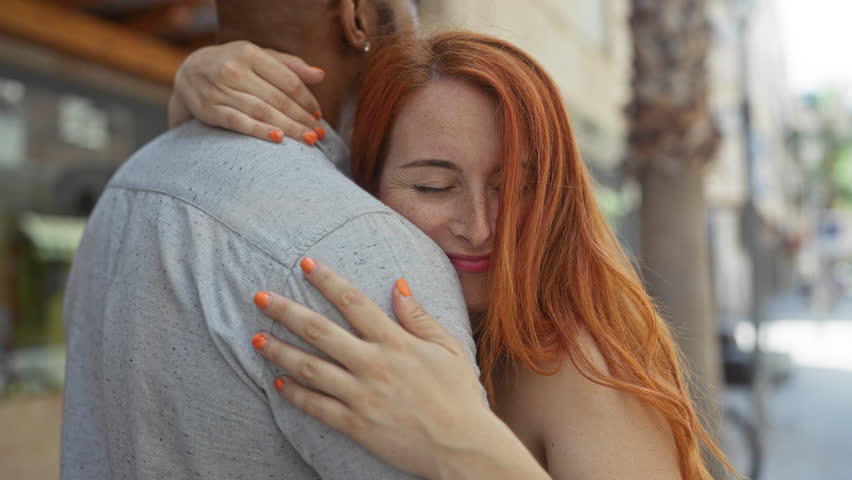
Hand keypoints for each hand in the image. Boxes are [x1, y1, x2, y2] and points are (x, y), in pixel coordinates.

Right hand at [170, 40, 324, 144]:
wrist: (189, 72)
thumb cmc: (233, 64)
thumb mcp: (258, 56)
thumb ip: (289, 65)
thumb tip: (320, 75)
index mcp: (249, 53)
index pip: (287, 79)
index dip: (306, 99)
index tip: (318, 114)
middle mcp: (233, 70)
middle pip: (277, 99)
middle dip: (301, 118)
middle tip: (318, 133)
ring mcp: (219, 90)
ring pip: (261, 112)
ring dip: (288, 127)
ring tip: (308, 139)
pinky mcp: (208, 109)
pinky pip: (238, 122)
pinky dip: (259, 131)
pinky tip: (278, 139)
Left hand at [251, 259, 547, 479]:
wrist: (463, 447)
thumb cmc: (460, 395)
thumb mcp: (448, 348)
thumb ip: (419, 317)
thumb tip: (397, 284)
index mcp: (396, 342)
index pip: (354, 302)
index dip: (328, 281)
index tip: (306, 264)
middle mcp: (374, 364)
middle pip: (320, 331)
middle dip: (286, 311)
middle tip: (260, 297)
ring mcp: (362, 395)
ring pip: (310, 367)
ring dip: (280, 351)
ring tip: (256, 339)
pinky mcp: (357, 424)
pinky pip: (317, 406)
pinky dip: (296, 394)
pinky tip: (278, 383)